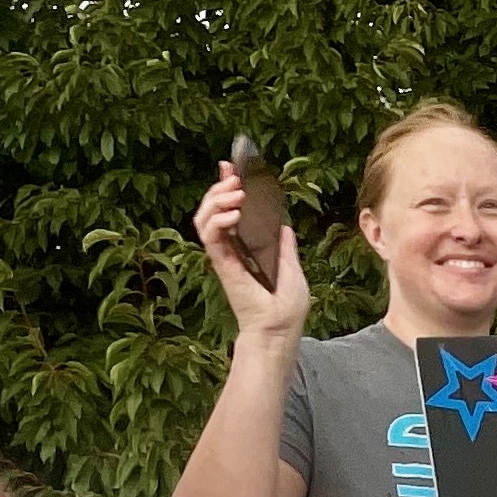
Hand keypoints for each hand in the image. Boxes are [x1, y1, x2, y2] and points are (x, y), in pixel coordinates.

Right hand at [193, 166, 310, 340]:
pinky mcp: (222, 264)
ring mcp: (224, 256)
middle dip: (220, 187)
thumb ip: (284, 246)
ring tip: (236, 193)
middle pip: (212, 209)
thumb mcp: (292, 268)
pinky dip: (218, 220)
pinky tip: (233, 214)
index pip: (229, 210)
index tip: (230, 166)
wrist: (280, 329)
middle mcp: (231, 249)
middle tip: (234, 177)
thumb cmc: (287, 308)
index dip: (226, 186)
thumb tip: (284, 225)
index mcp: (247, 247)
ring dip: (216, 200)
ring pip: (204, 218)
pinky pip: (210, 236)